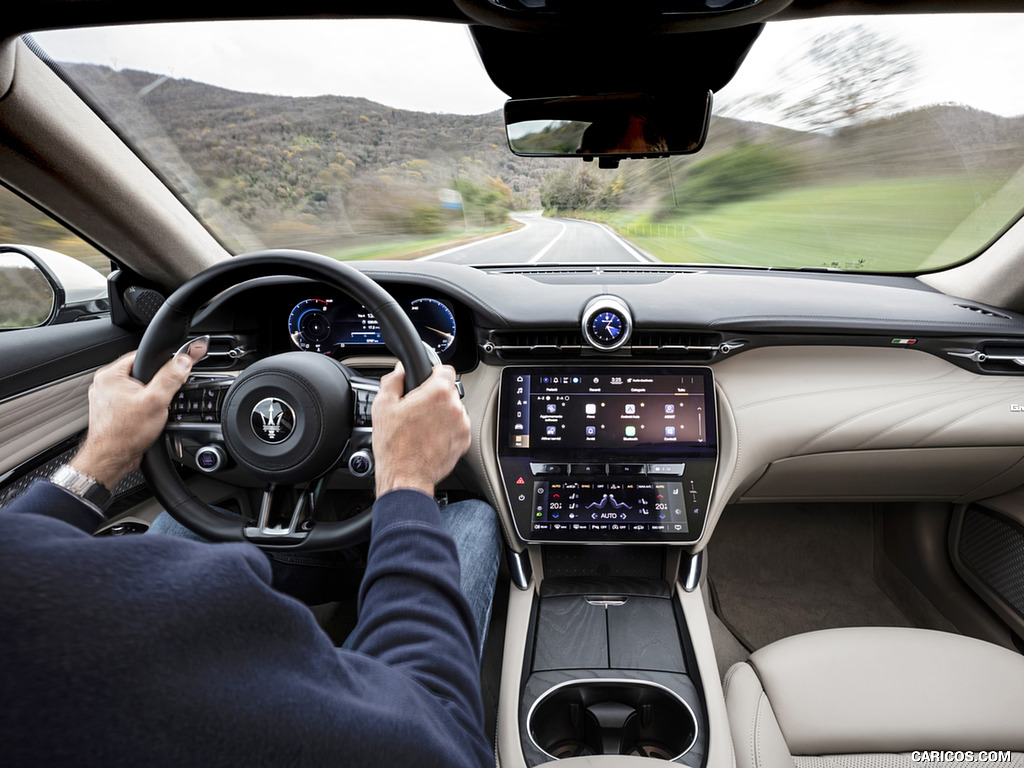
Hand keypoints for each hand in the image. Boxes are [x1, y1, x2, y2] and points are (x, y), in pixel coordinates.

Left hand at [71, 348, 202, 489]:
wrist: (111, 460)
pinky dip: (141, 409)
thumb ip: (171, 377)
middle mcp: (104, 385)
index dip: (161, 363)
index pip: (141, 356)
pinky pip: (132, 402)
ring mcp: (106, 399)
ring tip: (150, 412)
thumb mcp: (156, 401)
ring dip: (149, 398)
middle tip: (160, 399)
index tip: (172, 373)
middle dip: (155, 385)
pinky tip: (144, 420)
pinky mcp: (111, 412)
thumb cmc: (124, 434)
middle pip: (141, 374)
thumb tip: (183, 360)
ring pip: (137, 390)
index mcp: (110, 375)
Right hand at [371, 362, 470, 497]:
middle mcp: (455, 407)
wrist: (405, 476)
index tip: (426, 379)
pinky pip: (458, 427)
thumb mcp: (383, 406)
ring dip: (442, 413)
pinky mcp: (464, 441)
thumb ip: (393, 380)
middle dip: (435, 396)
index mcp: (437, 393)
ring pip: (454, 409)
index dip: (433, 373)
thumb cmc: (394, 446)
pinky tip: (430, 437)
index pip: (445, 369)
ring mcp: (462, 425)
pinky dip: (447, 429)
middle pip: (449, 391)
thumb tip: (400, 370)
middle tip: (417, 408)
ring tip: (423, 426)